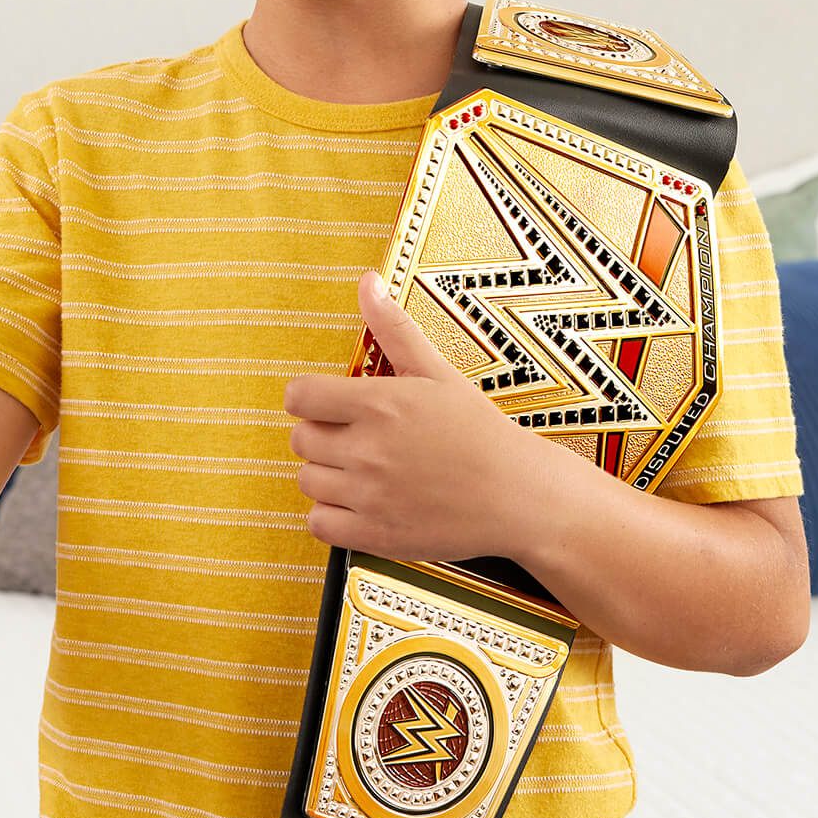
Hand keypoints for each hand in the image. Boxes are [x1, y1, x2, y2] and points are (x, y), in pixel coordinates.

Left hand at [285, 271, 543, 564]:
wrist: (519, 496)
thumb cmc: (479, 432)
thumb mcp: (437, 372)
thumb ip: (392, 329)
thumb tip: (367, 283)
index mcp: (379, 405)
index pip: (298, 396)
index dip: (308, 398)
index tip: (327, 404)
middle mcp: (368, 450)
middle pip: (300, 438)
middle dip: (320, 434)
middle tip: (354, 436)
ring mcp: (370, 495)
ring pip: (306, 480)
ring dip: (325, 474)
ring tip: (360, 468)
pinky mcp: (376, 535)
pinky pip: (318, 525)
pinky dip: (330, 516)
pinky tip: (358, 502)